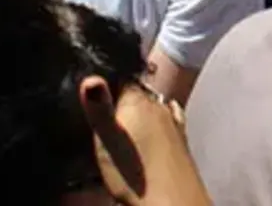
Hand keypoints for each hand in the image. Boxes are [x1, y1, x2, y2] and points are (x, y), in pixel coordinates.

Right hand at [88, 83, 189, 205]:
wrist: (173, 200)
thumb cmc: (135, 174)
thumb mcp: (107, 140)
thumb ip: (100, 108)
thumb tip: (90, 78)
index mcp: (139, 102)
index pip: (122, 80)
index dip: (106, 84)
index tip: (94, 94)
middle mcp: (160, 107)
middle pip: (138, 94)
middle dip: (121, 100)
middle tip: (103, 114)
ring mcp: (174, 123)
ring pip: (154, 107)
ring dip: (140, 112)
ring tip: (124, 125)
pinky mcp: (181, 141)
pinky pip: (169, 121)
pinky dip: (159, 122)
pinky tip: (153, 130)